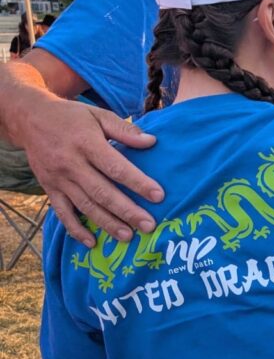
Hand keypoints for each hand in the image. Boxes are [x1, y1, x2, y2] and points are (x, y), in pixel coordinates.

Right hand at [21, 96, 163, 245]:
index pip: (115, 167)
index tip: (158, 196)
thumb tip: (151, 142)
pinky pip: (62, 213)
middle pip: (102, 192)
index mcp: (86, 143)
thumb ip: (124, 130)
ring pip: (85, 206)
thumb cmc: (71, 116)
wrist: (30, 119)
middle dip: (127, 211)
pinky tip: (92, 242)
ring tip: (128, 236)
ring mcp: (58, 179)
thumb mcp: (98, 115)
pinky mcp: (49, 189)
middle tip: (148, 225)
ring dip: (107, 223)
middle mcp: (71, 164)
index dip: (137, 183)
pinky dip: (76, 230)